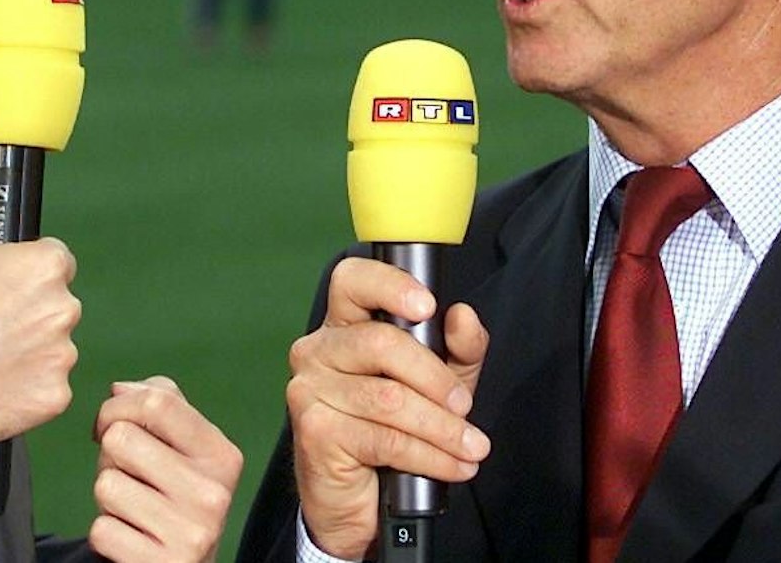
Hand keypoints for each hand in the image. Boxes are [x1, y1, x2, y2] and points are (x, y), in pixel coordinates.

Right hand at [0, 225, 80, 444]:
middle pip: (56, 307)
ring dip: (30, 353)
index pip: (56, 261)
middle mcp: (62, 310)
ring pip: (53, 350)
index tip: (10, 288)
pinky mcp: (53, 398)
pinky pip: (47, 389)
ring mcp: (61, 357)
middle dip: (31, 314)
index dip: (28, 273)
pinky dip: (26, 389)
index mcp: (44, 267)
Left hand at [87, 376, 243, 562]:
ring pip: (106, 485)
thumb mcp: (184, 451)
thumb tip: (120, 389)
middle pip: (120, 439)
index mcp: (221, 455)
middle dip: (109, 457)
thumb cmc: (174, 500)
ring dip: (106, 498)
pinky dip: (105, 534)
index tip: (110, 425)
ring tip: (131, 509)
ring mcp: (191, 533)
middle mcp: (213, 493)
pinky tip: (130, 538)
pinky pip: (101, 530)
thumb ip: (162, 407)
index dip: (117, 407)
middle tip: (128, 478)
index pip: (157, 401)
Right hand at [285, 257, 490, 558]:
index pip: (352, 280)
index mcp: (343, 325)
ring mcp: (309, 390)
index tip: (427, 306)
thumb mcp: (438, 383)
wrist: (359, 501)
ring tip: (472, 446)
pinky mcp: (315, 431)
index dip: (390, 285)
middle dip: (435, 378)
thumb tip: (463, 316)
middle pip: (381, 342)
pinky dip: (429, 455)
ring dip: (442, 428)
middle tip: (465, 406)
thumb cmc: (392, 430)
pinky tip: (453, 465)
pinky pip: (384, 438)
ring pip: (389, 399)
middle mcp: (317, 350)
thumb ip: (457, 348)